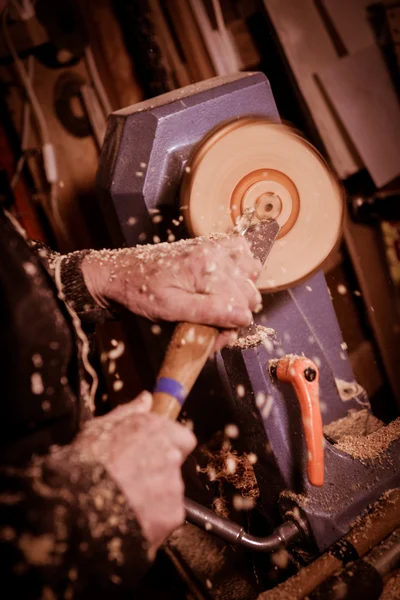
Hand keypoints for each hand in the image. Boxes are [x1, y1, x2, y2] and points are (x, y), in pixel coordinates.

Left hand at [81, 235, 261, 348]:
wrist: (121, 273)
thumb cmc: (140, 292)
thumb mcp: (170, 310)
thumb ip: (208, 312)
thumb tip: (242, 317)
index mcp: (204, 267)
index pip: (240, 304)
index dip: (230, 327)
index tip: (214, 338)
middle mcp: (214, 252)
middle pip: (248, 291)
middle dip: (235, 314)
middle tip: (213, 328)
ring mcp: (214, 246)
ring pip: (250, 273)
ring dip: (241, 293)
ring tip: (219, 306)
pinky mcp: (212, 244)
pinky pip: (242, 253)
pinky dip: (241, 270)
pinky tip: (225, 284)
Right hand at [82, 392, 195, 556]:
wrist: (79, 505)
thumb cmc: (85, 464)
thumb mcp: (99, 427)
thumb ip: (129, 411)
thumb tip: (145, 398)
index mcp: (156, 430)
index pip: (183, 438)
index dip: (170, 446)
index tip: (152, 453)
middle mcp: (170, 454)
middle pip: (174, 465)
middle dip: (158, 471)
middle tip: (132, 479)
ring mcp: (173, 485)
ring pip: (170, 491)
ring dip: (156, 495)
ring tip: (127, 500)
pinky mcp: (172, 514)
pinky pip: (167, 516)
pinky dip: (154, 518)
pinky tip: (132, 516)